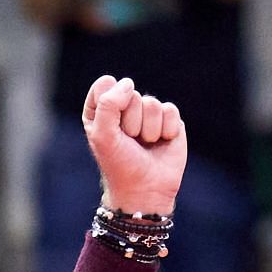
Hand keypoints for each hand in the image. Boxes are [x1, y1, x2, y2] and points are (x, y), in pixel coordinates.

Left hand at [83, 75, 185, 214]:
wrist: (145, 189)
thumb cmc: (119, 164)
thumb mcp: (103, 135)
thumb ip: (108, 105)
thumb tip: (128, 82)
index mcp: (101, 111)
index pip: (105, 85)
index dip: (109, 104)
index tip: (110, 127)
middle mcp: (124, 109)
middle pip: (130, 93)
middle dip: (130, 120)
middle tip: (129, 141)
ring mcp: (147, 114)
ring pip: (152, 103)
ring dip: (148, 128)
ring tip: (144, 144)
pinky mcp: (169, 121)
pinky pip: (170, 110)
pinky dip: (166, 129)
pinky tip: (161, 142)